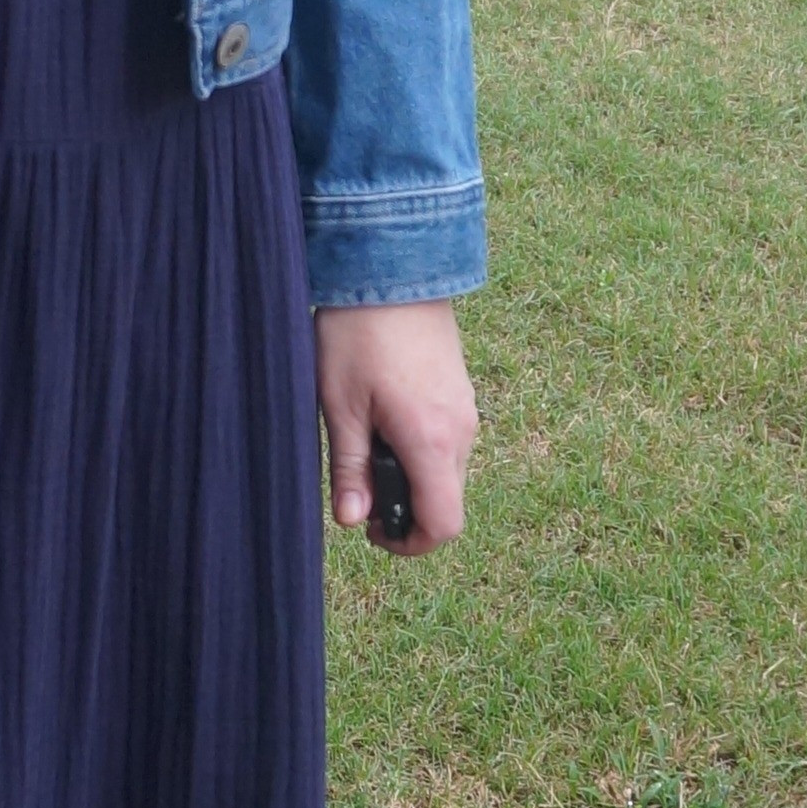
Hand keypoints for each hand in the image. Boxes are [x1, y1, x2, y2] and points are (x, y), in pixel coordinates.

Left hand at [314, 301, 477, 555]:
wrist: (393, 263)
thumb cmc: (358, 333)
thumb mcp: (340, 405)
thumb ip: (351, 468)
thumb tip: (352, 521)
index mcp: (432, 442)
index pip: (444, 525)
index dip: (410, 544)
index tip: (371, 531)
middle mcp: (461, 431)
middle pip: (446, 500)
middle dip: (404, 508)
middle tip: (357, 485)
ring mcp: (466, 409)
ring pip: (445, 470)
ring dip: (410, 476)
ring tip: (363, 441)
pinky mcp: (460, 390)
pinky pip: (447, 440)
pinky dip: (419, 449)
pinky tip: (381, 418)